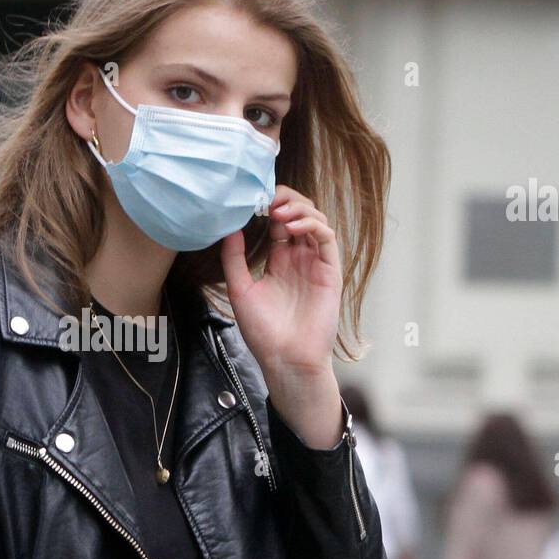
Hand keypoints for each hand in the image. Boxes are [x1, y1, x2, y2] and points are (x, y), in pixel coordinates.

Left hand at [221, 186, 343, 445]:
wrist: (285, 359)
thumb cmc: (263, 332)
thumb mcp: (240, 290)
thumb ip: (234, 259)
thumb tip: (228, 228)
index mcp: (279, 260)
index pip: (277, 221)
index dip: (268, 205)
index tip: (251, 199)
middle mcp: (299, 258)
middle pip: (299, 214)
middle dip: (285, 200)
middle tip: (266, 198)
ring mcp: (316, 263)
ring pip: (315, 220)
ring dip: (298, 208)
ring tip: (277, 211)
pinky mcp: (330, 272)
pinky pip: (327, 239)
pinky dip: (312, 225)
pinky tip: (291, 227)